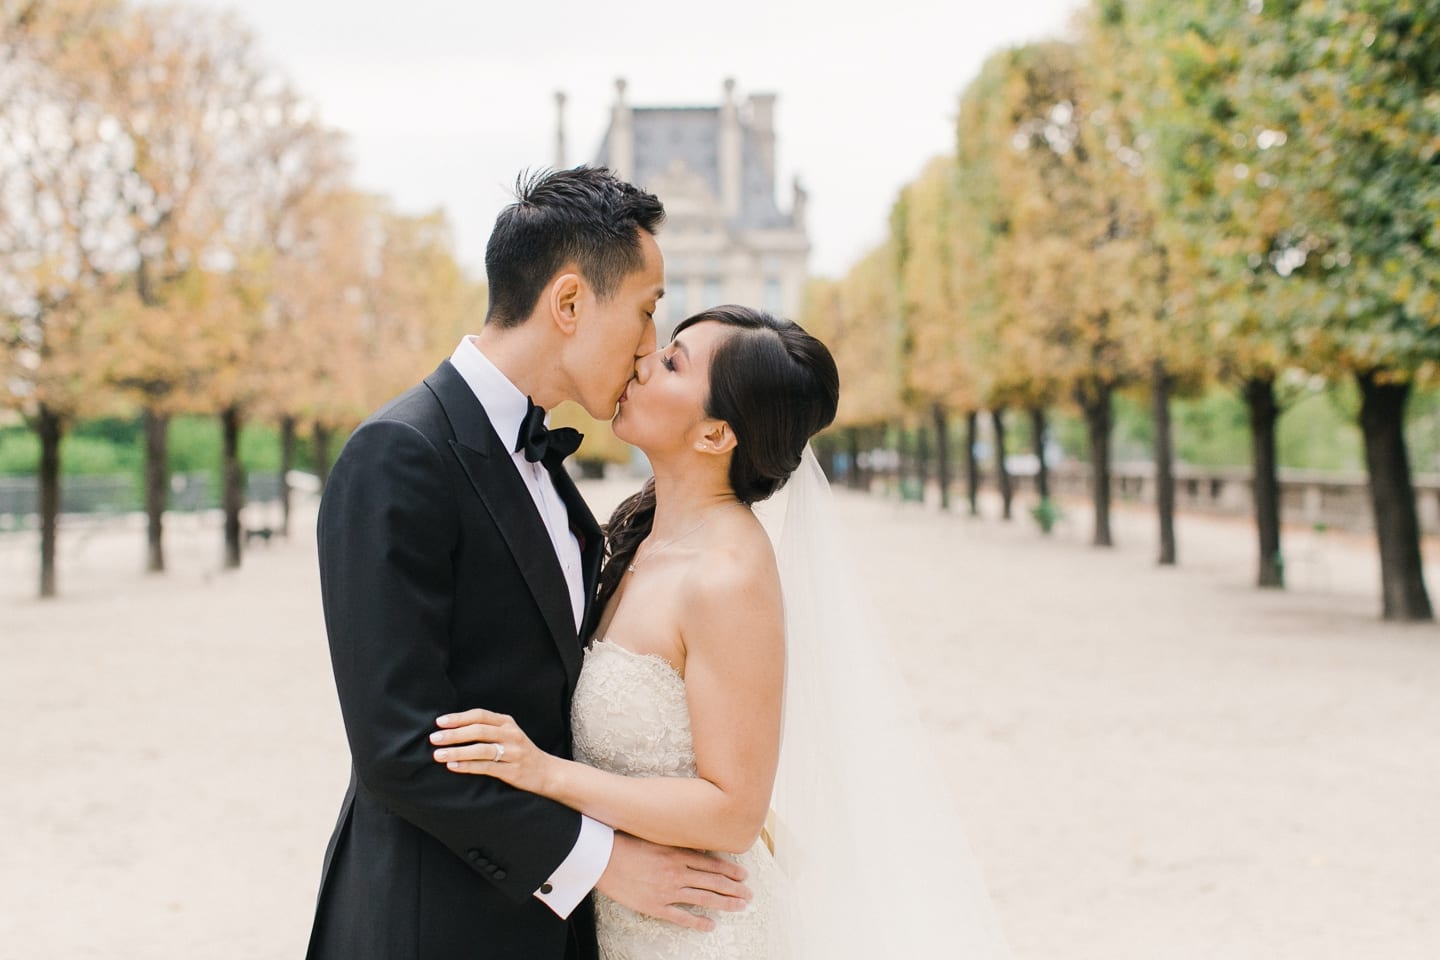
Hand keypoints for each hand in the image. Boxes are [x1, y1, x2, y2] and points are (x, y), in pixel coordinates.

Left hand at [431, 708, 556, 794]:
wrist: (548, 773)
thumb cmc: (520, 753)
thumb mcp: (508, 735)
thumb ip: (487, 730)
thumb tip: (453, 730)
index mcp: (507, 723)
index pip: (480, 715)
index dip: (459, 718)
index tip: (439, 722)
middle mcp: (511, 734)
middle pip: (479, 730)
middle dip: (454, 734)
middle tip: (434, 738)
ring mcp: (513, 752)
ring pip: (481, 749)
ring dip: (457, 751)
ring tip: (438, 754)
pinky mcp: (512, 770)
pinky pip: (486, 767)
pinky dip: (467, 766)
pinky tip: (453, 766)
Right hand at [596, 832, 751, 931]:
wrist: (602, 858)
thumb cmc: (625, 842)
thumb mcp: (656, 836)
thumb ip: (677, 842)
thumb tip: (699, 847)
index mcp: (677, 853)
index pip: (712, 863)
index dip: (730, 870)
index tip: (744, 876)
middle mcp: (677, 872)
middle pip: (713, 881)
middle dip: (734, 888)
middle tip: (750, 894)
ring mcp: (667, 890)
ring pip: (704, 898)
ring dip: (725, 903)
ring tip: (741, 906)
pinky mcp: (655, 906)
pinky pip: (681, 916)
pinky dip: (697, 922)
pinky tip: (711, 925)